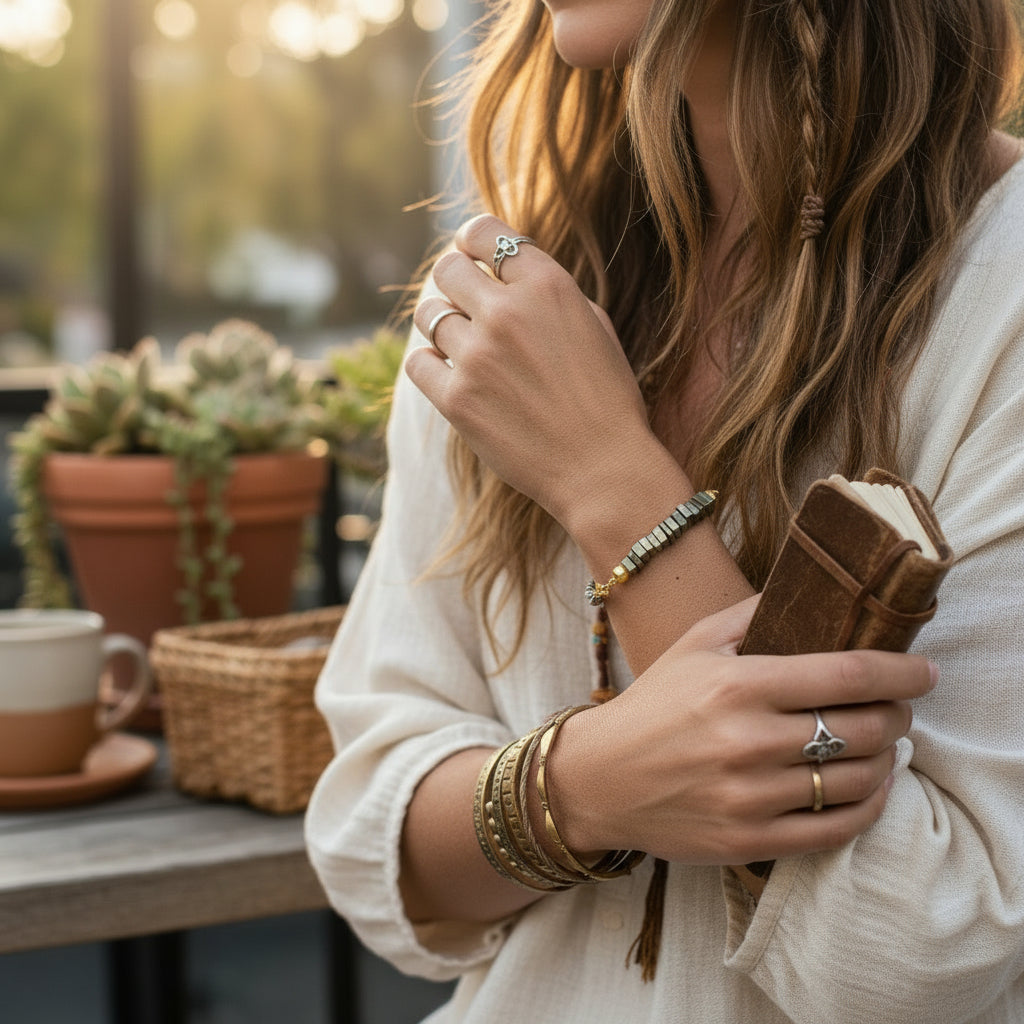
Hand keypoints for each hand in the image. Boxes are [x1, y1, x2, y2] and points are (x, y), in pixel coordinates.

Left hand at [405, 214, 654, 524]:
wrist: (603, 468)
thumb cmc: (608, 400)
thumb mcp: (595, 327)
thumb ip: (549, 293)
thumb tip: (506, 273)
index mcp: (548, 285)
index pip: (485, 232)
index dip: (472, 240)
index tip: (471, 254)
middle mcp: (507, 312)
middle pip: (447, 268)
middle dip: (453, 280)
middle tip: (462, 299)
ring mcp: (477, 356)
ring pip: (429, 315)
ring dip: (441, 323)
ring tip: (461, 342)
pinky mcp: (456, 399)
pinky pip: (418, 362)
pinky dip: (429, 363)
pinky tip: (449, 372)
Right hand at [551, 597, 937, 864]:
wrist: (599, 778)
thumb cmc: (652, 705)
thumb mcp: (692, 644)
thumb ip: (750, 614)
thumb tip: (805, 592)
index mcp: (737, 685)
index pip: (845, 674)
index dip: (900, 672)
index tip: (925, 672)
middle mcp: (747, 741)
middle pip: (863, 729)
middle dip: (897, 716)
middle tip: (898, 708)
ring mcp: (749, 796)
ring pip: (856, 782)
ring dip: (886, 761)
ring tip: (883, 746)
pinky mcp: (748, 841)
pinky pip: (834, 830)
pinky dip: (867, 808)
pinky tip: (867, 788)